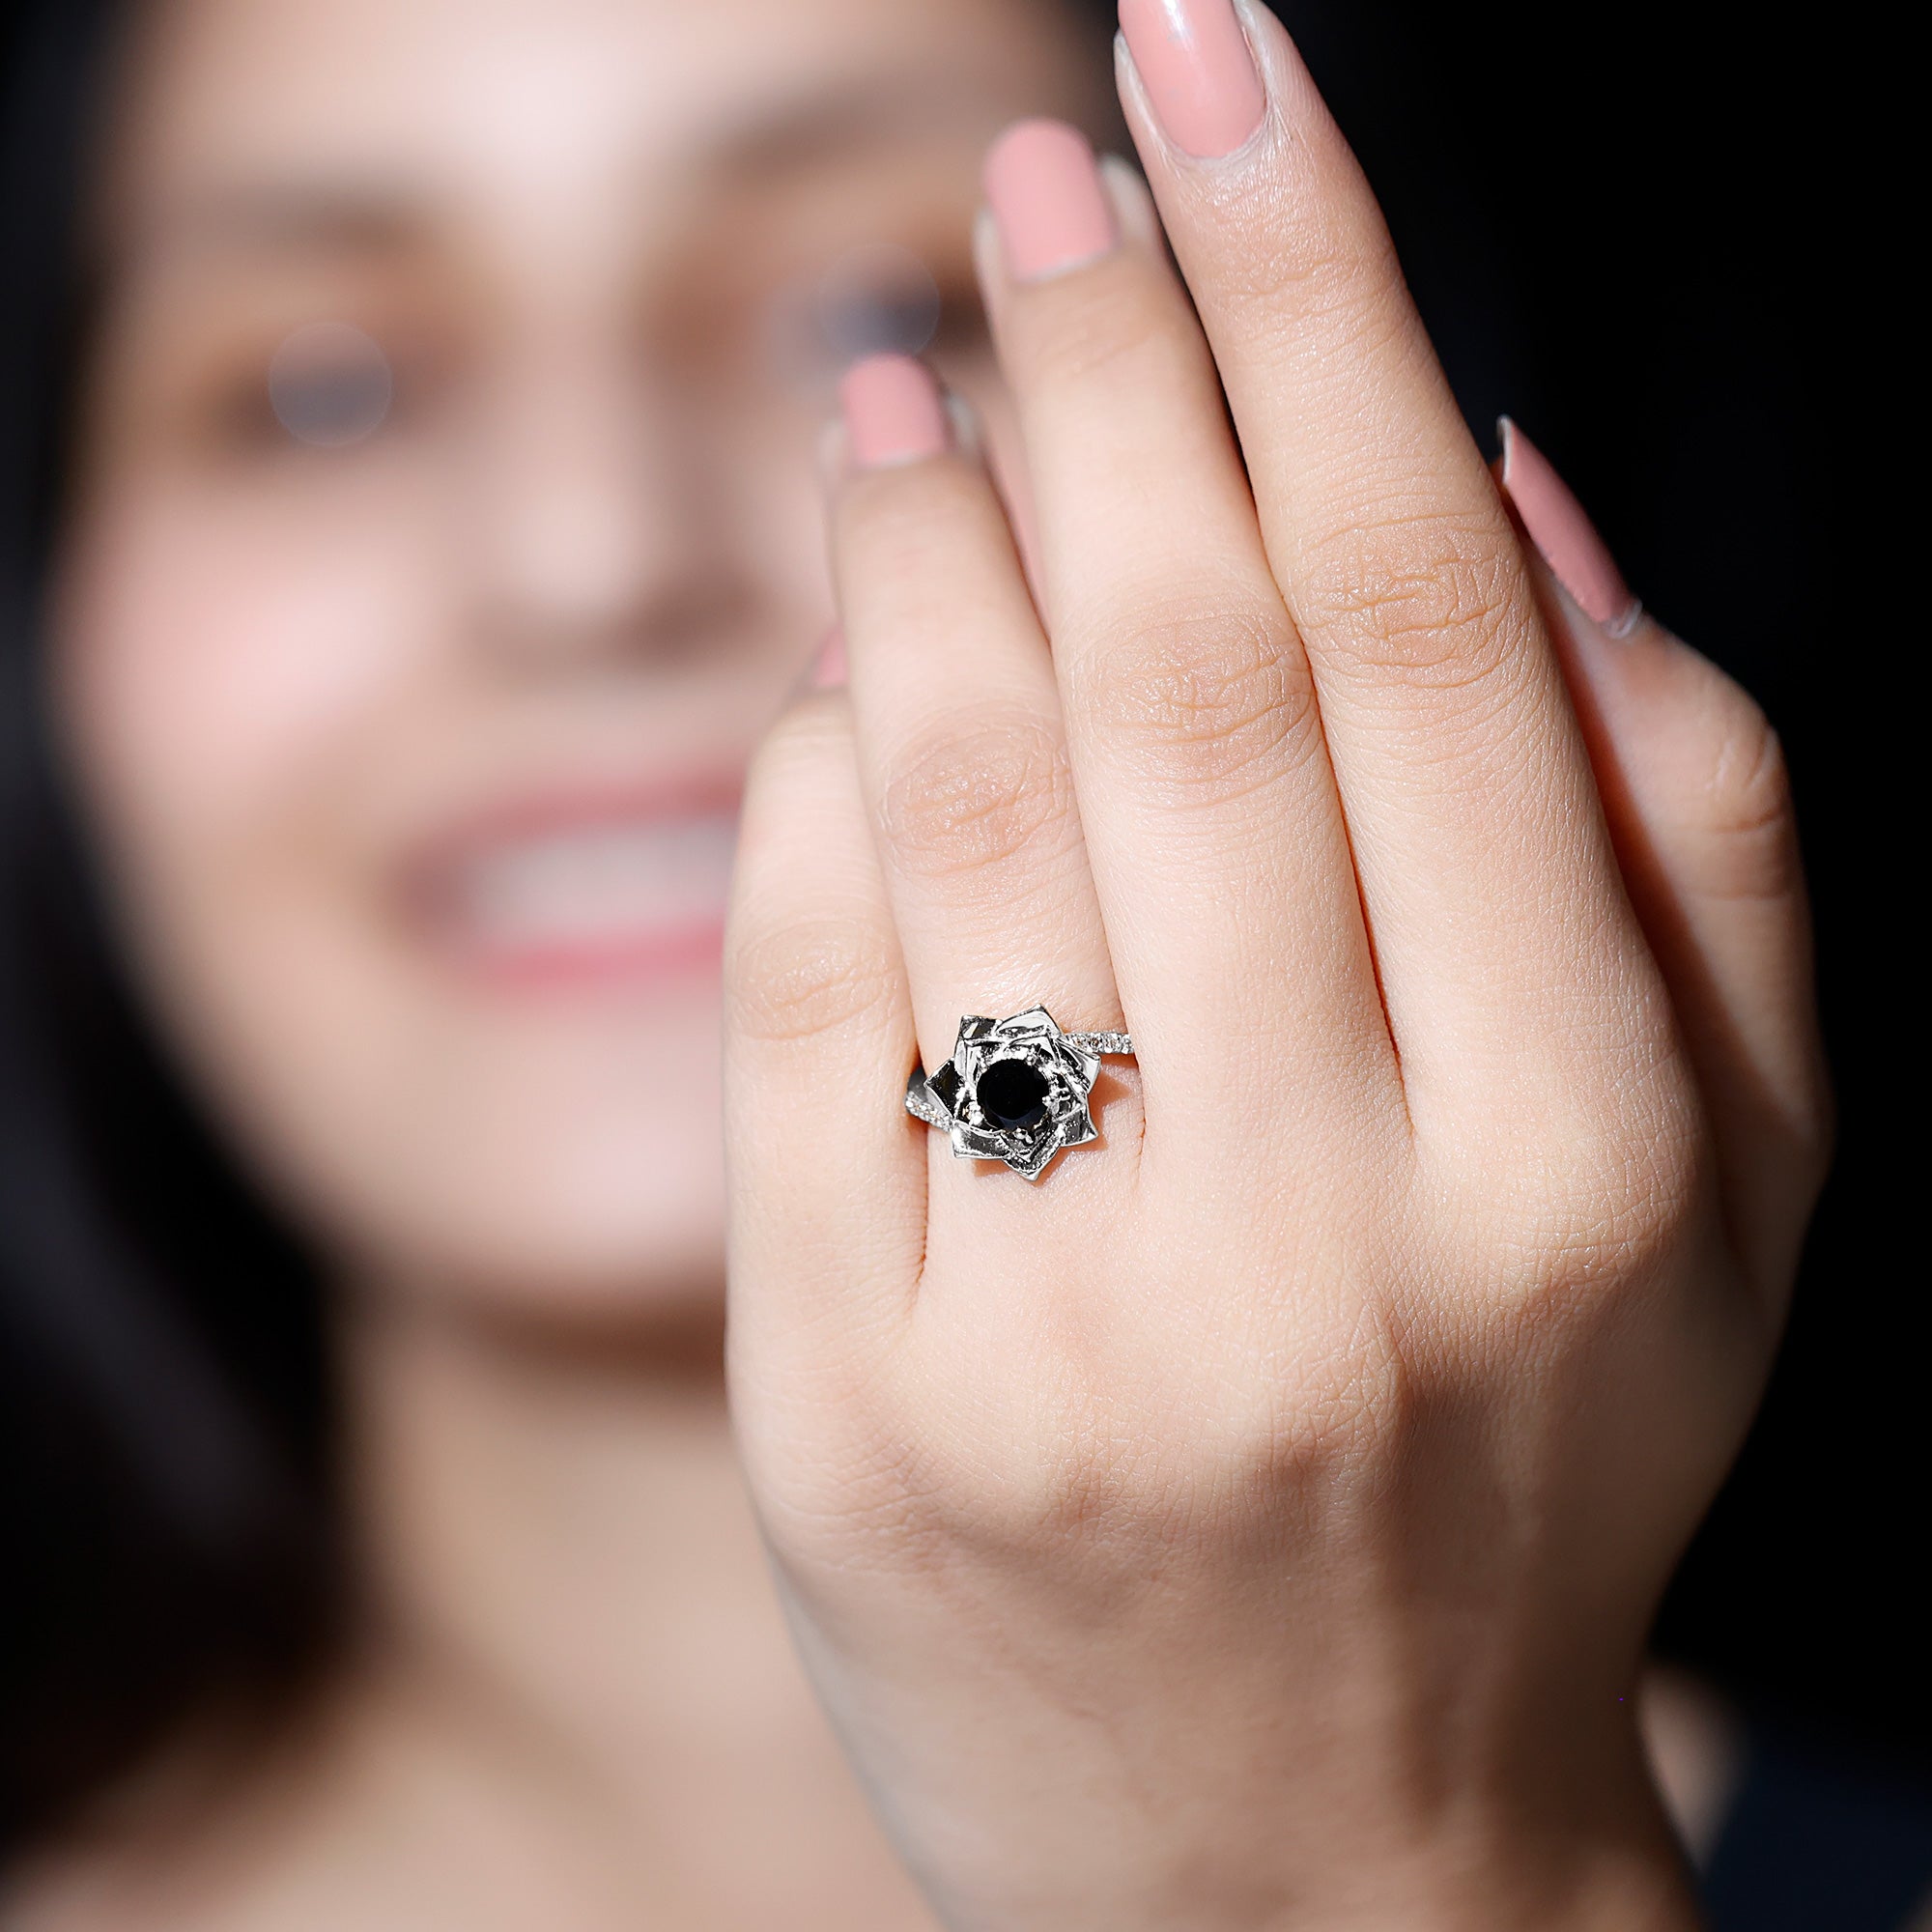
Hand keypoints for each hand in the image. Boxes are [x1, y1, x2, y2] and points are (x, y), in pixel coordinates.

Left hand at [722, 7, 1826, 1926]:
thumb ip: (1691, 821)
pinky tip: (835, 663)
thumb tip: (1502, 471)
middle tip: (1045, 166)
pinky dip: (802, 779)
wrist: (1304, 1852)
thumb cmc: (1527, 1466)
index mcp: (1590, 1156)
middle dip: (1112, 363)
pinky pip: (796, 1000)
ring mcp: (1066, 1339)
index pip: (1431, 631)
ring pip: (963, 810)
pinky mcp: (853, 1411)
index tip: (1228, 87)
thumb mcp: (1737, 1187)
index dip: (1319, 312)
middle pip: (1189, 676)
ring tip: (910, 375)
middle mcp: (1335, 1240)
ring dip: (923, 535)